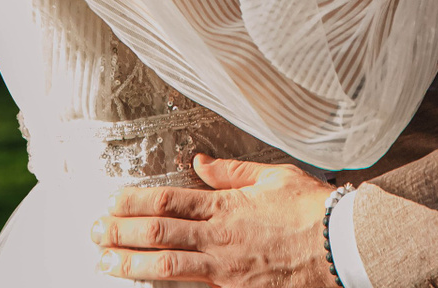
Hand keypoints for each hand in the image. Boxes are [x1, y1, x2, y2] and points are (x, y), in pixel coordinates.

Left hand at [92, 155, 334, 287]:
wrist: (342, 246)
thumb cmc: (313, 209)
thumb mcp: (276, 176)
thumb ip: (234, 171)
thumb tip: (201, 162)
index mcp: (227, 206)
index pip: (167, 201)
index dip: (133, 202)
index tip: (110, 202)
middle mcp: (219, 238)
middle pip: (157, 234)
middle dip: (120, 233)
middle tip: (94, 232)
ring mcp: (225, 270)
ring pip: (166, 268)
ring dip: (130, 265)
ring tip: (105, 262)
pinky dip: (165, 287)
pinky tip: (145, 285)